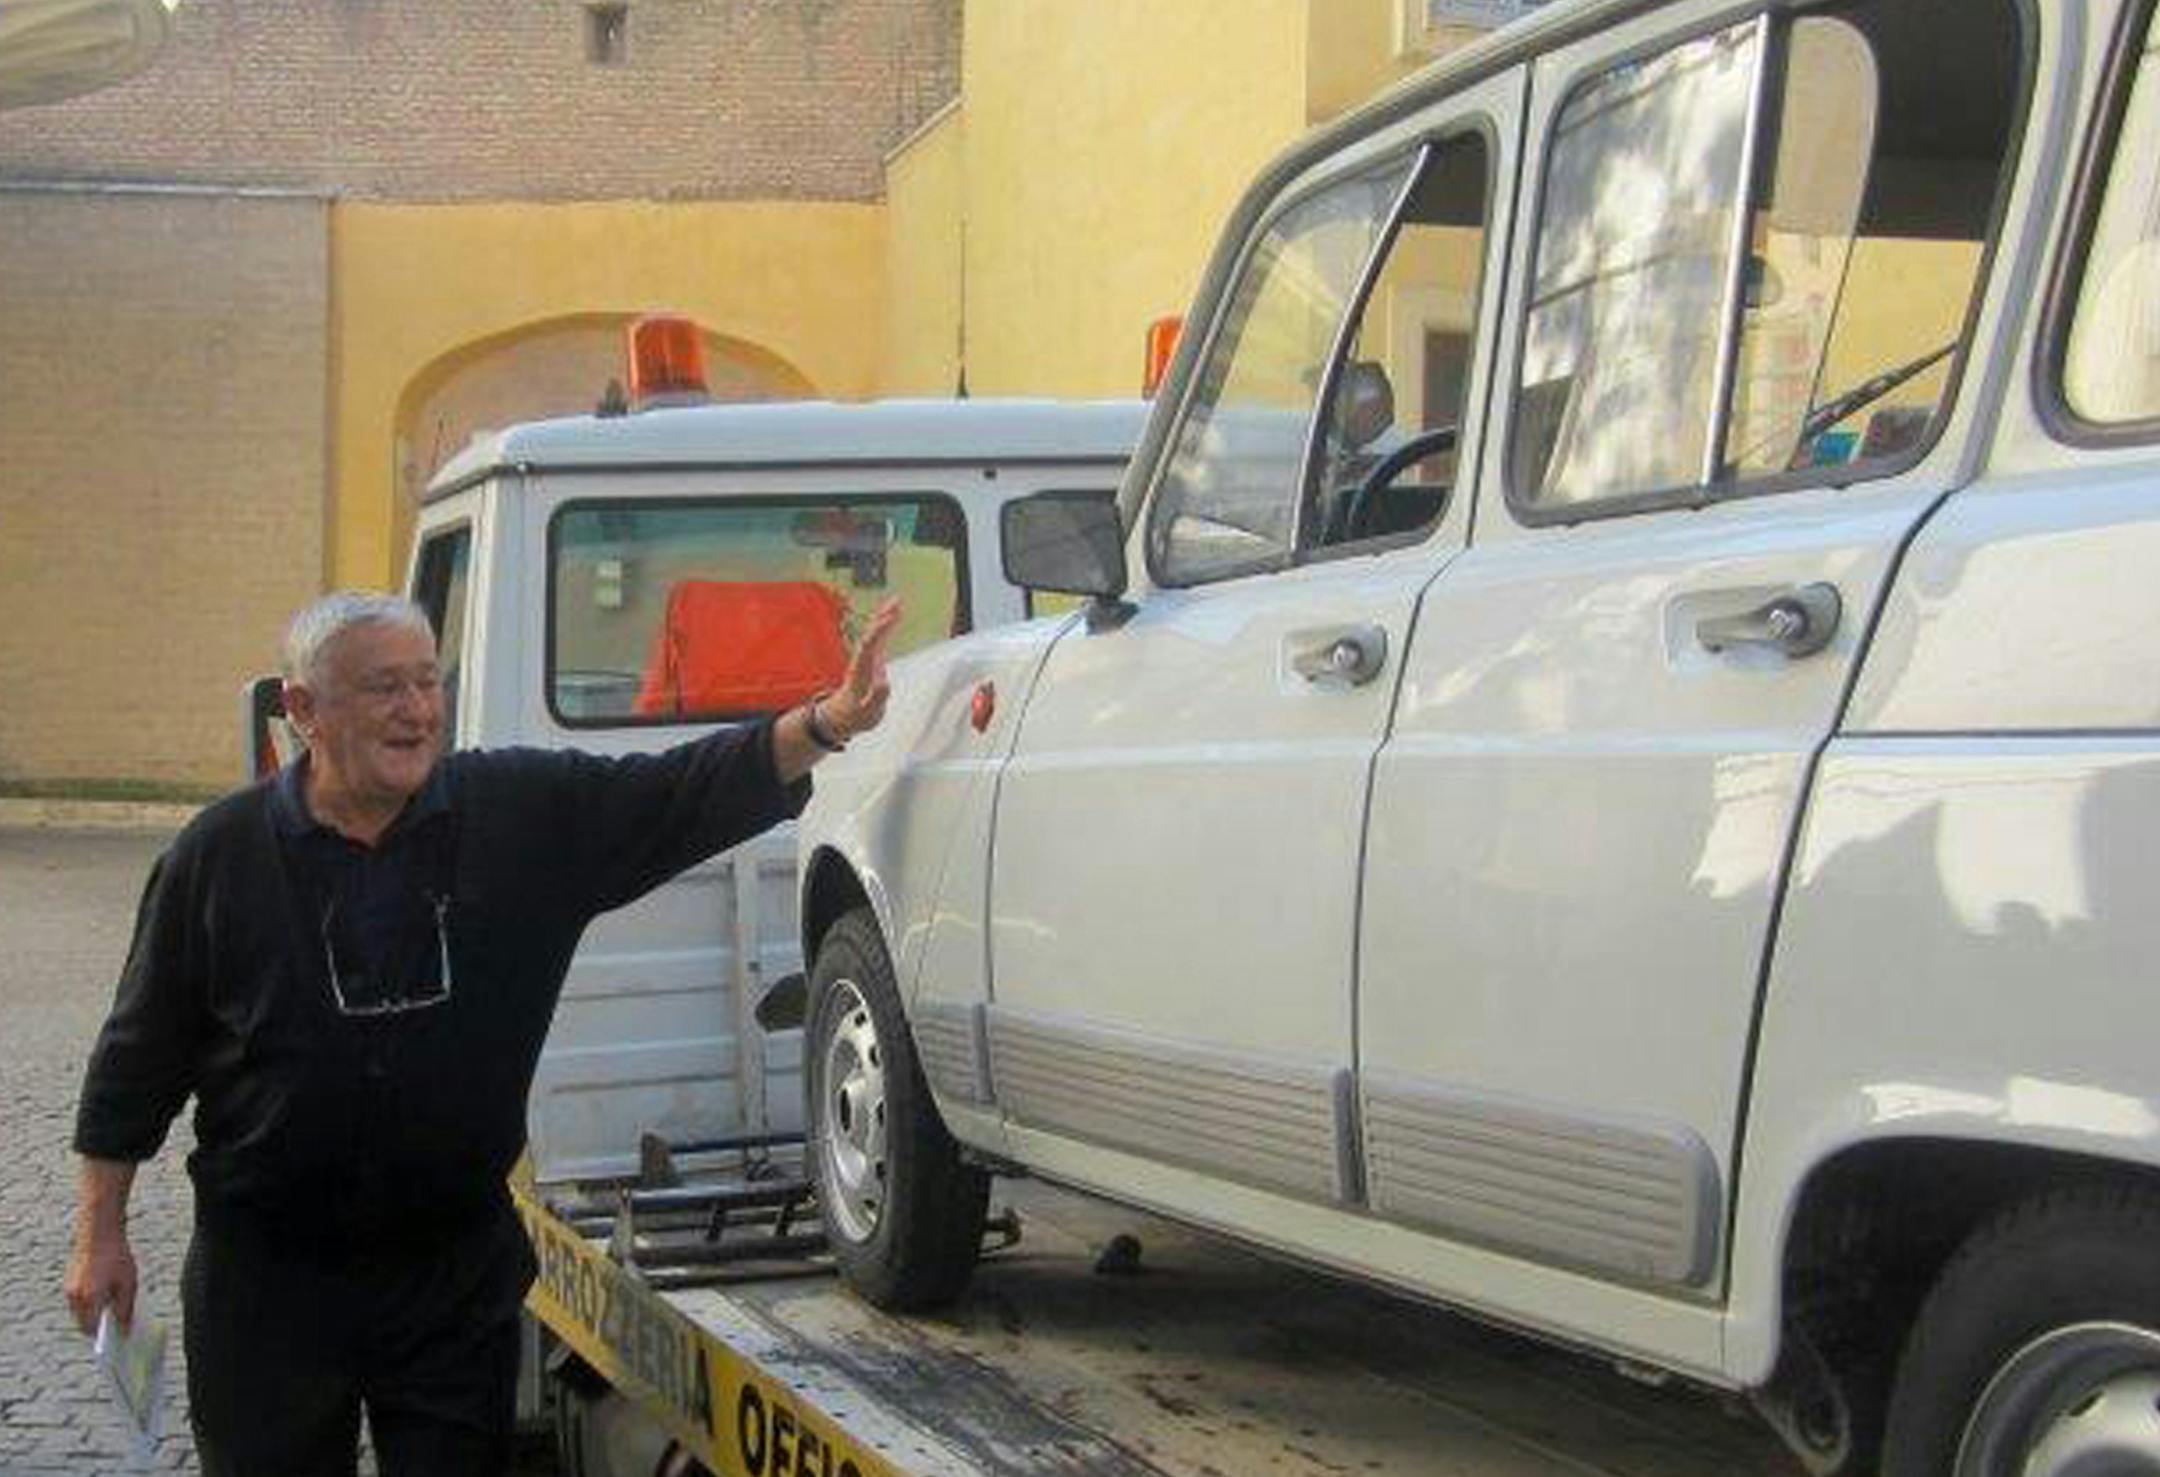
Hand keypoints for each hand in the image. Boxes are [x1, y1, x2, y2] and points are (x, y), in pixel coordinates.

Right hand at [65, 1224, 136, 1336]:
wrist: (98, 1230)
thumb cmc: (116, 1256)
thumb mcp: (128, 1284)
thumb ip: (125, 1309)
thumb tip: (125, 1330)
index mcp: (88, 1300)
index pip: (92, 1330)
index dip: (104, 1338)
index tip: (118, 1342)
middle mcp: (74, 1298)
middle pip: (84, 1323)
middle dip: (100, 1327)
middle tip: (119, 1327)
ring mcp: (69, 1289)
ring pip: (80, 1312)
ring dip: (94, 1314)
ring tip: (115, 1310)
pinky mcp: (69, 1280)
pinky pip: (79, 1300)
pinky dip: (90, 1302)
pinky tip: (106, 1295)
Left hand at [823, 600, 900, 740]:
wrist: (844, 715)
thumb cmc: (856, 714)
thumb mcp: (866, 713)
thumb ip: (875, 699)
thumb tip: (885, 682)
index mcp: (860, 671)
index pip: (868, 646)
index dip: (878, 632)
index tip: (889, 619)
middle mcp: (861, 660)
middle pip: (870, 634)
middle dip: (882, 618)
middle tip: (896, 602)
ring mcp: (866, 658)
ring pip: (874, 632)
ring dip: (884, 616)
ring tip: (897, 601)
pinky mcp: (871, 658)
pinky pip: (879, 636)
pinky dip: (886, 624)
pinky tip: (894, 614)